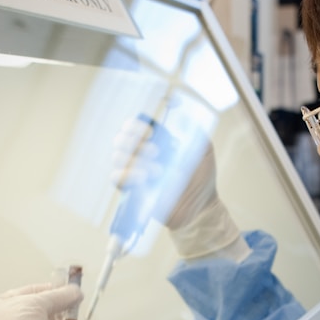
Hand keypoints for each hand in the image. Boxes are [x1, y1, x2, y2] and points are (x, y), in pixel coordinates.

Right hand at [111, 115, 217, 231]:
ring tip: (158, 171)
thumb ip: (194, 130)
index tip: (149, 132)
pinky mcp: (132, 190)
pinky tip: (143, 178)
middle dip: (133, 142)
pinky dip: (127, 175)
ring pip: (117, 157)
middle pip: (120, 139)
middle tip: (156, 152)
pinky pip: (116, 178)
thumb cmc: (201, 176)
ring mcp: (134, 172)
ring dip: (135, 161)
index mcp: (153, 140)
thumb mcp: (203, 148)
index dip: (134, 126)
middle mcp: (140, 154)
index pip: (132, 125)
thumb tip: (181, 112)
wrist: (201, 206)